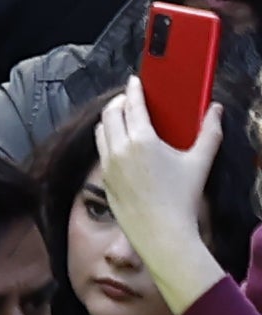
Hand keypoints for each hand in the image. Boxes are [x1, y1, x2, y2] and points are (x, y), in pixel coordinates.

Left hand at [102, 84, 233, 314]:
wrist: (163, 233)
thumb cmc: (183, 199)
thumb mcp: (200, 163)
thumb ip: (209, 133)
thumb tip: (215, 110)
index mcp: (142, 140)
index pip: (133, 104)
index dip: (134, 89)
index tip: (135, 80)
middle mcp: (120, 148)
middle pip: (111, 112)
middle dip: (120, 101)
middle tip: (130, 98)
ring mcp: (108, 163)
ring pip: (101, 129)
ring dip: (109, 118)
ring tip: (122, 117)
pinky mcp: (103, 177)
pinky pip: (100, 149)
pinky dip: (106, 138)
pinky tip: (117, 142)